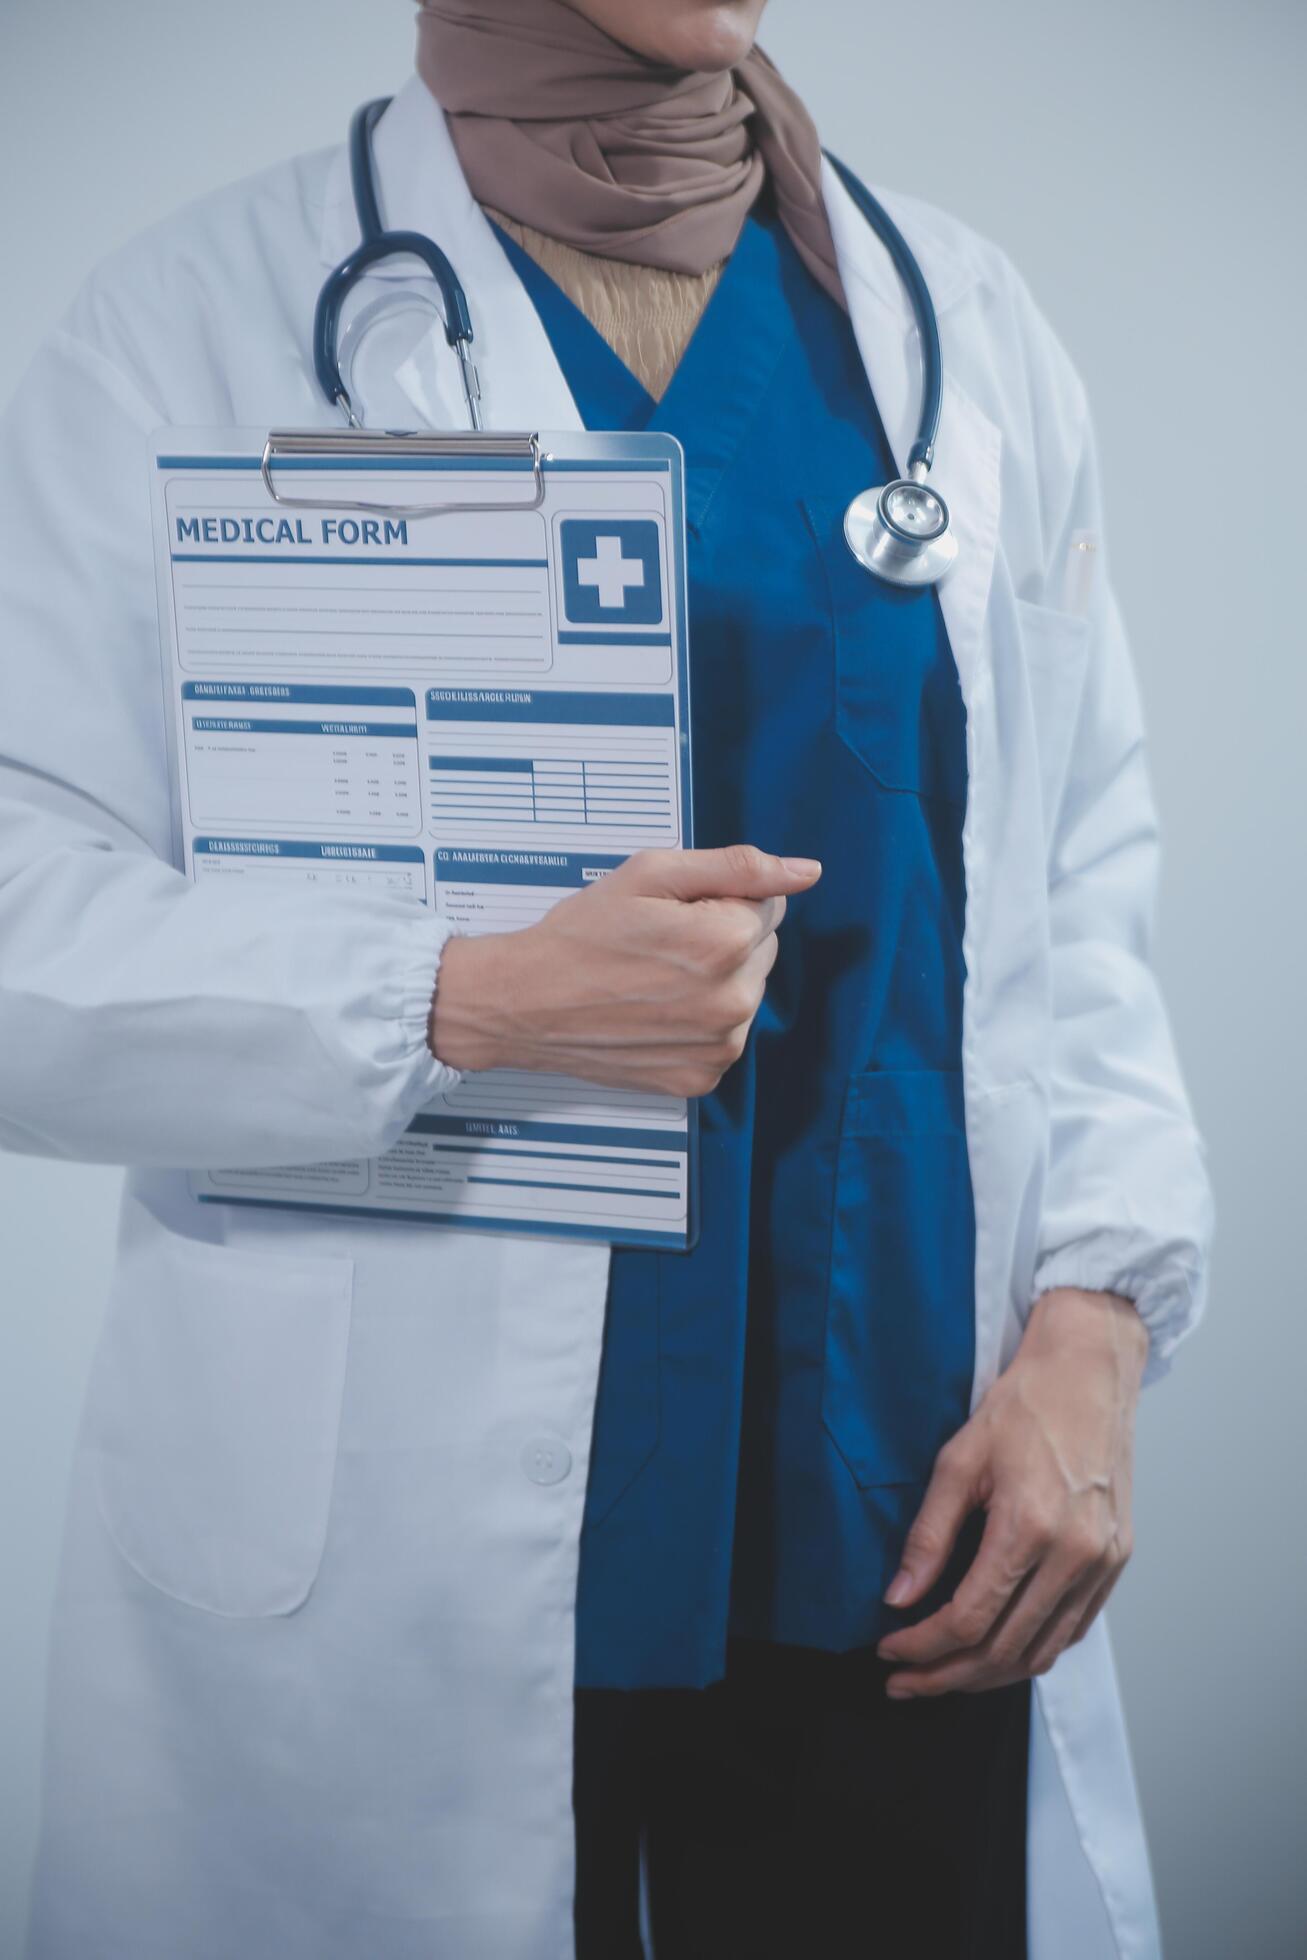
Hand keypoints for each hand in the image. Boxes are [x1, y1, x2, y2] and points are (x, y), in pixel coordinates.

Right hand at [429, 844, 820, 1094]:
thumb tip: (805, 872)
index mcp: (725, 943)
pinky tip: (654, 1012)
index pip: (767, 905)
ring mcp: (718, 1047)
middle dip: (722, 939)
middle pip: (761, 951)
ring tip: (652, 979)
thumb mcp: (653, 874)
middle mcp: (732, 1002)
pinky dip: (697, 1024)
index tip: (672, 913)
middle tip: (659, 943)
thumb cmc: (580, 936)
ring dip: (714, 983)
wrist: (524, 1002)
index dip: (718, 900)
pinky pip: (723, 1037)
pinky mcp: (700, 1078)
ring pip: (745, 995)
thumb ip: (738, 867)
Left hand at [876, 1287, 1147, 1695]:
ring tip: (942, 1675)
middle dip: (947, 1676)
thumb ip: (928, 1534)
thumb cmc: (1024, 1404)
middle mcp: (1075, 1554)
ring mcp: (1102, 1562)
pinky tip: (994, 1648)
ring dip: (988, 1675)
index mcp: (1031, 1526)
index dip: (923, 1646)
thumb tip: (899, 1596)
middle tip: (904, 1681)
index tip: (888, 1650)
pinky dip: (1030, 1650)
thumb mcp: (958, 1459)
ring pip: (1042, 1652)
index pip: (969, 1619)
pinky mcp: (1116, 1560)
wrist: (1088, 1371)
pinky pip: (1071, 1630)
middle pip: (1005, 1650)